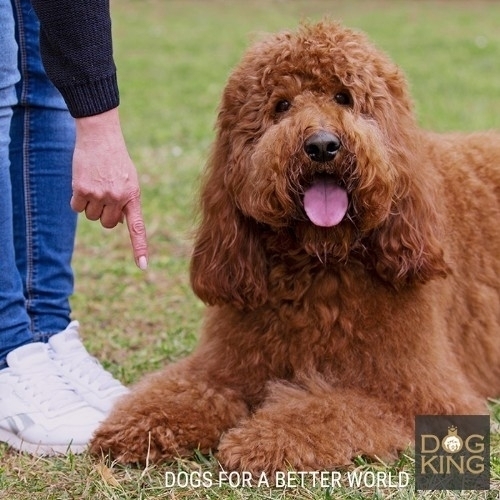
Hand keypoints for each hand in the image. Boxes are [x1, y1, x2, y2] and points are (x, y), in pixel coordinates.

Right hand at [71, 108, 147, 268]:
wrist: (100, 136)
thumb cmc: (117, 161)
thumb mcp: (130, 181)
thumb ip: (127, 202)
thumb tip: (117, 224)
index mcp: (133, 197)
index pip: (137, 228)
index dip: (139, 248)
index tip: (143, 266)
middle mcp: (117, 198)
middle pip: (107, 224)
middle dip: (105, 215)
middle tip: (105, 195)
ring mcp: (99, 194)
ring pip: (91, 217)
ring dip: (90, 205)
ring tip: (96, 184)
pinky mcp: (81, 189)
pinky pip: (76, 208)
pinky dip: (77, 199)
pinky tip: (83, 183)